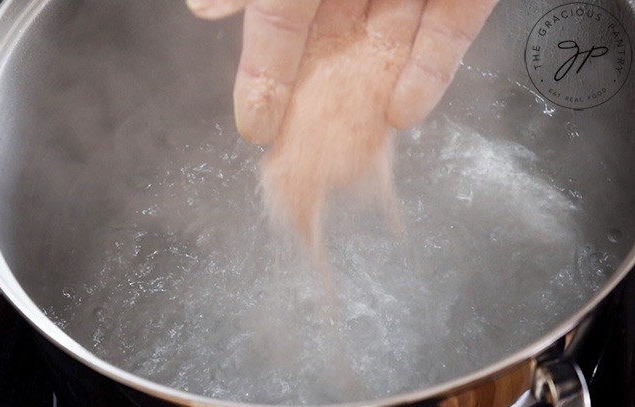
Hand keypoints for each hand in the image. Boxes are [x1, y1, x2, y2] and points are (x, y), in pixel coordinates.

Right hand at [187, 0, 497, 144]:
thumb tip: (206, 9)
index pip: (277, 16)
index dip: (263, 71)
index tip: (254, 125)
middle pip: (329, 32)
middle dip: (317, 90)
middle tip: (303, 143)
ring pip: (386, 36)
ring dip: (370, 91)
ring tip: (351, 145)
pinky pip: (449, 26)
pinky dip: (430, 70)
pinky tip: (405, 113)